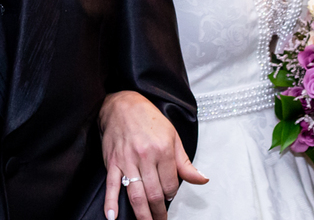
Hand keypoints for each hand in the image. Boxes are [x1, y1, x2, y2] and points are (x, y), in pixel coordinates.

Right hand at [100, 90, 207, 219]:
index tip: (170, 197)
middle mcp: (146, 156)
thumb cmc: (149, 119)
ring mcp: (127, 161)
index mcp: (163, 150)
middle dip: (159, 212)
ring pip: (136, 194)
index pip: (170, 183)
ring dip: (142, 214)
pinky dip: (111, 202)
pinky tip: (112, 217)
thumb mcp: (173, 137)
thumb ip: (185, 162)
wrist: (122, 105)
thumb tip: (202, 179)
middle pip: (154, 193)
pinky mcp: (113, 162)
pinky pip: (112, 186)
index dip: (172, 194)